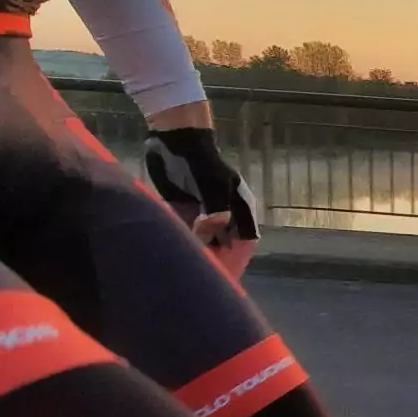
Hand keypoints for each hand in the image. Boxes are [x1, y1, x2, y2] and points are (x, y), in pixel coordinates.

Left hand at [145, 127, 260, 278]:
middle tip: (200, 276)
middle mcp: (223, 214)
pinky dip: (180, 243)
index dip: (237, 259)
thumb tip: (208, 240)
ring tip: (184, 269)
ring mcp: (202, 213)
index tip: (225, 276)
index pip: (245, 241)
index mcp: (239, 208)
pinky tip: (171, 253)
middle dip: (214, 259)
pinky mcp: (182, 211)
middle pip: (223, 245)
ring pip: (202, 241)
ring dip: (196, 253)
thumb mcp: (213, 187)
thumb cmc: (200, 162)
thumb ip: (214, 215)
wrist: (175, 140)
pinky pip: (183, 233)